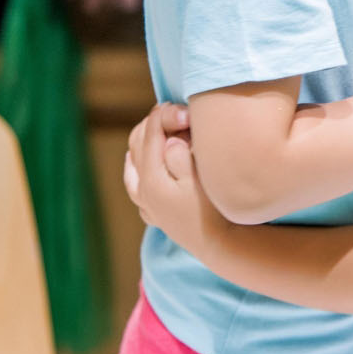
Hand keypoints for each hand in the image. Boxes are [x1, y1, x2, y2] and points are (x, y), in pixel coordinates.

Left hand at [125, 102, 214, 251]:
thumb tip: (168, 139)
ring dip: (142, 143)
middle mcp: (143, 191)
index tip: (184, 107)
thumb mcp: (201, 178)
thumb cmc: (215, 209)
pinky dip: (136, 170)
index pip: (152, 133)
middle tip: (176, 113)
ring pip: (132, 165)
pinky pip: (135, 187)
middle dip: (154, 123)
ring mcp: (147, 204)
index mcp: (152, 178)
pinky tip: (143, 168)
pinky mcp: (155, 214)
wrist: (220, 246)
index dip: (166, 114)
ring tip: (157, 131)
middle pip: (138, 144)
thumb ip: (180, 155)